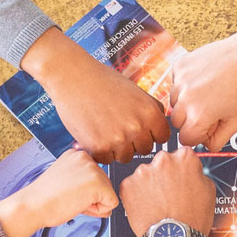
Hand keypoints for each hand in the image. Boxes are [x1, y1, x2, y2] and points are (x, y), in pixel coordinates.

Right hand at [0, 150, 117, 236]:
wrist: (32, 205)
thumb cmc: (43, 197)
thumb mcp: (65, 178)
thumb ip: (82, 179)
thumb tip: (101, 189)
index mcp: (77, 154)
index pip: (95, 177)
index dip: (83, 191)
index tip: (66, 191)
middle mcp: (86, 157)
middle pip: (104, 185)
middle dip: (90, 198)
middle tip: (68, 198)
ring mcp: (93, 169)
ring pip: (108, 194)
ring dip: (93, 204)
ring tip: (71, 200)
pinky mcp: (98, 183)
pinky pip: (111, 204)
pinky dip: (98, 211)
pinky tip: (79, 204)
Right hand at [21, 28, 170, 163]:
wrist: (73, 76)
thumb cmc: (103, 81)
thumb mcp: (136, 91)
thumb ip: (151, 110)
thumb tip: (162, 128)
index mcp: (151, 112)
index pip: (162, 137)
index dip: (150, 133)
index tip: (139, 128)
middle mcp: (138, 127)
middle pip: (144, 149)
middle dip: (133, 141)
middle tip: (116, 126)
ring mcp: (119, 139)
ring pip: (125, 157)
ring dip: (116, 148)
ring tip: (104, 127)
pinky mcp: (99, 148)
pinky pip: (106, 159)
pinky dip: (99, 150)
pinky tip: (92, 132)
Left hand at [120, 147, 215, 236]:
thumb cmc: (193, 219)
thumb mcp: (208, 190)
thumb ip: (197, 172)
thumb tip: (191, 170)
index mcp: (185, 157)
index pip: (181, 154)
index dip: (180, 169)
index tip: (179, 178)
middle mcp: (163, 160)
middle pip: (161, 162)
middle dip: (163, 174)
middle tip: (168, 194)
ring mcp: (143, 171)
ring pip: (145, 174)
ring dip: (148, 184)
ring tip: (157, 204)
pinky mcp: (127, 185)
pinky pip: (130, 186)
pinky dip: (135, 195)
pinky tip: (146, 207)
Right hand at [170, 0, 236, 150]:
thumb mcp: (236, 121)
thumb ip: (218, 140)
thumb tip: (204, 145)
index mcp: (199, 116)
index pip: (185, 139)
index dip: (199, 135)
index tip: (210, 124)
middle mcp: (186, 99)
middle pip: (177, 122)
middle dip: (190, 119)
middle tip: (210, 108)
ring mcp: (180, 81)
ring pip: (173, 102)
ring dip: (186, 101)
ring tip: (207, 92)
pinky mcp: (179, 66)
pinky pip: (175, 83)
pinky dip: (185, 84)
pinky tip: (202, 78)